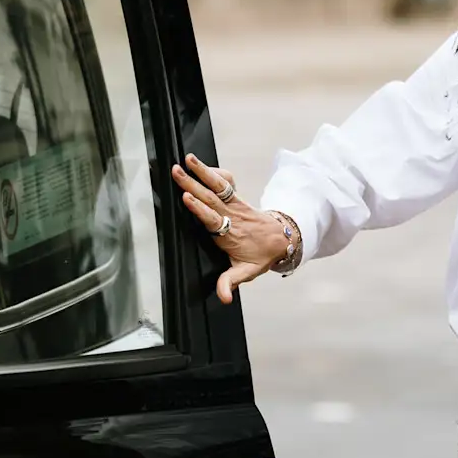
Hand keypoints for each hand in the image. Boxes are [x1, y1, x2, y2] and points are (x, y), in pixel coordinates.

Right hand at [170, 154, 293, 303]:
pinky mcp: (237, 197)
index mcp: (230, 235)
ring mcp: (235, 204)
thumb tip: (224, 298)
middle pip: (210, 198)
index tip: (187, 197)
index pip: (213, 220)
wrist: (281, 239)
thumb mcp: (247, 272)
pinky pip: (227, 182)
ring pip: (218, 186)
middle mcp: (231, 216)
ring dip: (202, 172)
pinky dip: (216, 172)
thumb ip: (231, 283)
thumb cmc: (260, 255)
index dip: (200, 209)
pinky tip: (202, 164)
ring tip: (187, 159)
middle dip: (193, 183)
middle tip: (176, 172)